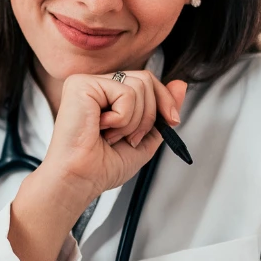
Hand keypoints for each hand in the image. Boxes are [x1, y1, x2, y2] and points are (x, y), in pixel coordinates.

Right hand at [42, 70, 188, 211]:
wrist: (80, 180)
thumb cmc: (101, 167)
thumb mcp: (145, 139)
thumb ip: (162, 111)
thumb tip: (180, 83)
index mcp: (107, 95)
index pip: (146, 81)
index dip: (164, 100)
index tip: (171, 122)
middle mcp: (96, 85)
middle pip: (146, 79)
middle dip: (149, 115)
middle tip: (130, 138)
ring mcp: (87, 82)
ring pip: (139, 85)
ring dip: (134, 121)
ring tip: (112, 136)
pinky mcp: (81, 84)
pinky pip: (125, 92)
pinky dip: (122, 119)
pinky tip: (102, 128)